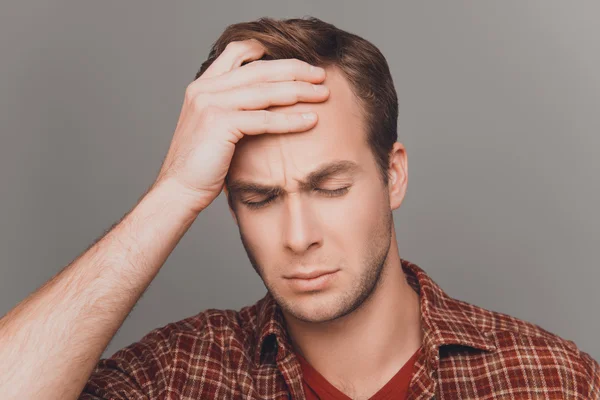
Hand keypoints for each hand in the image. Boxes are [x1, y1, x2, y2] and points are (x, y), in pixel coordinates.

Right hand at [153, 39, 329, 212]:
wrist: (178, 189)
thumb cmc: (201, 165)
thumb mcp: (214, 127)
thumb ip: (233, 108)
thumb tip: (265, 104)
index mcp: (203, 85)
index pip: (236, 53)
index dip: (268, 51)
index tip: (297, 60)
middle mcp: (205, 89)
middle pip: (259, 69)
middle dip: (294, 70)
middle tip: (320, 75)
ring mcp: (211, 103)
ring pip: (265, 91)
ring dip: (298, 91)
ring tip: (323, 94)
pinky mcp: (220, 123)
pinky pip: (264, 119)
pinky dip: (290, 119)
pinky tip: (310, 120)